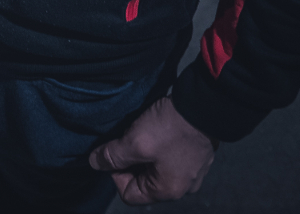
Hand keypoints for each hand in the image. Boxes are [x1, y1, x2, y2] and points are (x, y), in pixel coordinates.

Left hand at [88, 97, 215, 204]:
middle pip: (143, 183)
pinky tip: (157, 131)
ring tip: (142, 133)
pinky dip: (159, 148)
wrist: (204, 105)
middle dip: (130, 162)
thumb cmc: (171, 128)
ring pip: (155, 169)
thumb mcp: (135, 142)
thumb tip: (94, 164)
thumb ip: (113, 156)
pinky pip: (169, 159)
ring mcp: (192, 172)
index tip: (116, 153)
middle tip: (128, 140)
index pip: (129, 195)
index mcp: (167, 191)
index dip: (116, 175)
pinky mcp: (195, 157)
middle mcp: (182, 187)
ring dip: (144, 153)